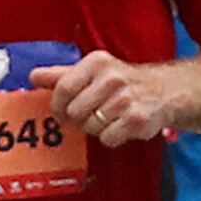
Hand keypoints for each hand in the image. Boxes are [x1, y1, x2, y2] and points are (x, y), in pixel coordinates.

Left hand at [34, 53, 178, 146]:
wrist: (166, 91)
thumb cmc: (123, 82)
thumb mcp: (94, 72)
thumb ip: (62, 75)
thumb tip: (34, 76)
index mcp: (97, 62)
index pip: (62, 89)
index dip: (57, 106)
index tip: (61, 112)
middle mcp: (112, 78)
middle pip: (74, 112)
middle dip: (79, 118)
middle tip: (92, 113)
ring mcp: (125, 99)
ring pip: (90, 127)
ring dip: (97, 128)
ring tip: (110, 117)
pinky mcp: (137, 119)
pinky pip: (108, 138)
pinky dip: (112, 137)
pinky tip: (122, 126)